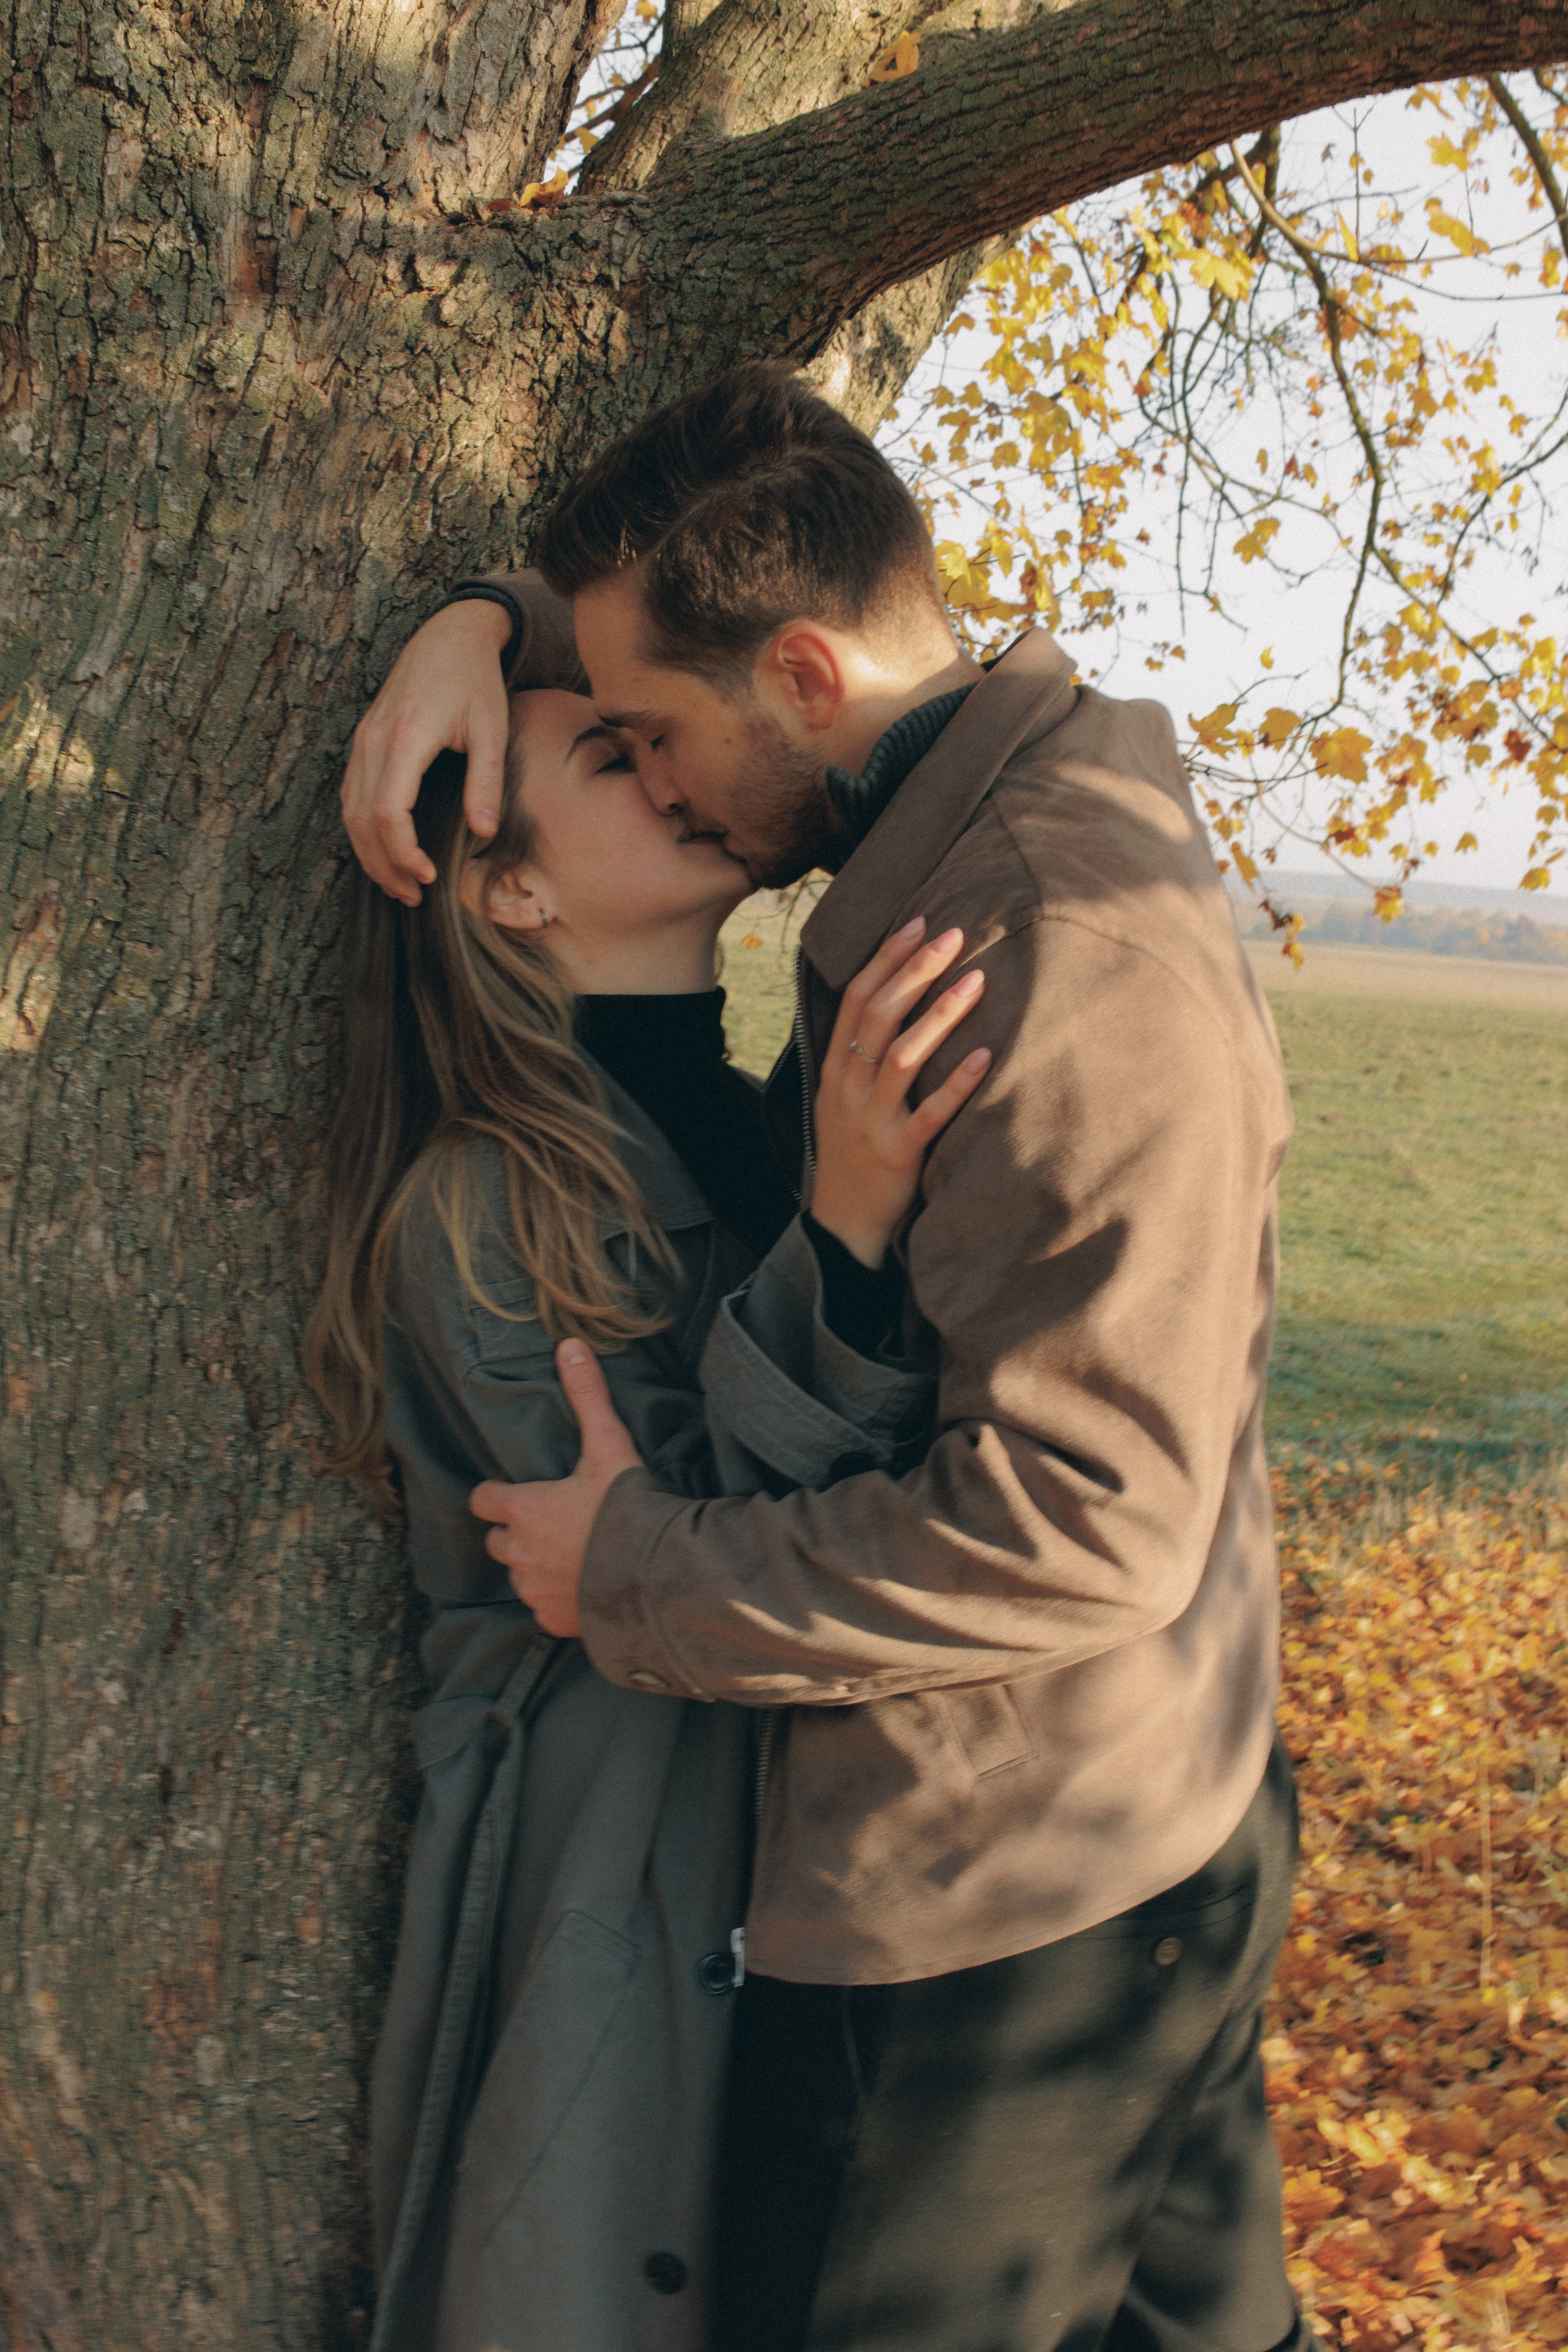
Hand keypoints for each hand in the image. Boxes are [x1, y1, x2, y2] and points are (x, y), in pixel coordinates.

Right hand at [341, 601, 511, 904]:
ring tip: (398, 885)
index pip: (389, 812)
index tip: (429, 877)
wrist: (450, 634)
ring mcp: (363, 739)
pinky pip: (351, 794)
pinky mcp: (363, 740)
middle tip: (412, 897)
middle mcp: (374, 739)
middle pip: (361, 820)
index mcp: (406, 737)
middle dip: (384, 865)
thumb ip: (485, 781)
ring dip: (370, 853)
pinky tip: (384, 850)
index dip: (403, 853)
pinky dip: (363, 829)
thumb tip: (482, 832)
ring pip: (350, 810)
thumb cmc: (475, 680)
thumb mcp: (492, 728)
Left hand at [470, 1341, 643, 1636]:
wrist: (662, 1574)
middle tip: (550, 1521)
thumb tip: (569, 1345)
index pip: (482, 1500)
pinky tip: (584, 1587)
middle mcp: (521, 1554)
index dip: (496, 1494)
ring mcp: (537, 1591)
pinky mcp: (556, 1621)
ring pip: (519, 1577)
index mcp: (525, 1510)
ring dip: (535, 1566)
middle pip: (497, 1541)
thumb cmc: (631, 1507)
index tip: (515, 1490)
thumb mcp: (610, 1445)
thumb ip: (587, 1396)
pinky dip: (556, 1600)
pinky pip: (542, 1610)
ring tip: (571, 1554)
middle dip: (515, 1531)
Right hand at [809, 916, 989, 1269]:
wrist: (841, 1225)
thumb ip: (862, 1055)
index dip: (886, 958)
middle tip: (953, 935)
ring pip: (902, 1057)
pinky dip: (957, 1084)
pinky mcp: (898, 1154)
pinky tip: (986, 1057)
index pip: (856, 999)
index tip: (918, 923)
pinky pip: (930, 1114)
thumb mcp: (842, 1098)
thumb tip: (898, 1000)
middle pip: (878, 1016)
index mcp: (835, 1069)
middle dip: (915, 971)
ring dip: (940, 1016)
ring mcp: (871, 1121)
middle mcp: (848, 1088)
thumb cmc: (852, 1153)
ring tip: (976, 981)